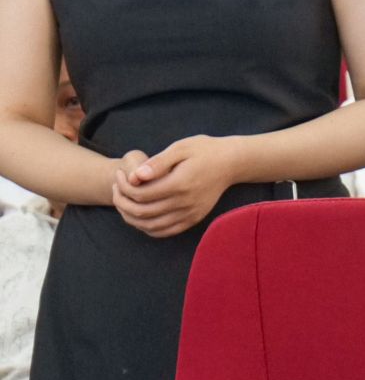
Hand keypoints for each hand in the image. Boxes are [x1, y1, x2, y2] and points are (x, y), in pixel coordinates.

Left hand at [112, 135, 245, 237]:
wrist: (233, 162)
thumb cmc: (205, 150)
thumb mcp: (181, 147)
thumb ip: (158, 162)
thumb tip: (136, 176)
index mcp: (180, 183)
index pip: (140, 194)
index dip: (123, 186)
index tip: (119, 174)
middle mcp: (185, 202)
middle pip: (142, 212)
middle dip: (121, 201)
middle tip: (116, 188)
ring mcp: (191, 213)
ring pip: (150, 226)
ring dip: (130, 217)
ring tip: (124, 202)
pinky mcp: (194, 218)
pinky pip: (165, 231)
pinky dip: (147, 228)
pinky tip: (141, 215)